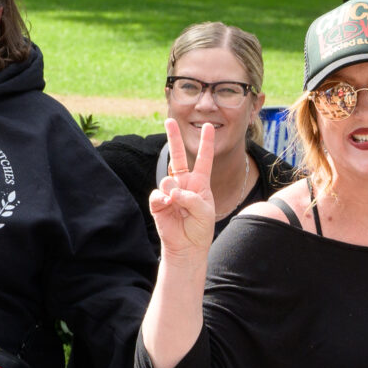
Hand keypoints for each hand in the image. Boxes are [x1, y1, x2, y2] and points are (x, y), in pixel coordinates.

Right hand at [149, 118, 218, 258]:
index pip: (204, 159)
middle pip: (177, 157)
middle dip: (174, 138)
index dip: (206, 143)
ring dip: (174, 191)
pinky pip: (157, 194)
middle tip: (169, 120)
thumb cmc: (200, 228)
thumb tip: (172, 191)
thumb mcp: (205, 212)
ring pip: (167, 180)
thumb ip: (192, 198)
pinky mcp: (158, 202)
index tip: (210, 126)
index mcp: (200, 183)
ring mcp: (170, 192)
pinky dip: (163, 200)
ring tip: (178, 205)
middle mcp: (184, 183)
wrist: (187, 247)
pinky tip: (168, 207)